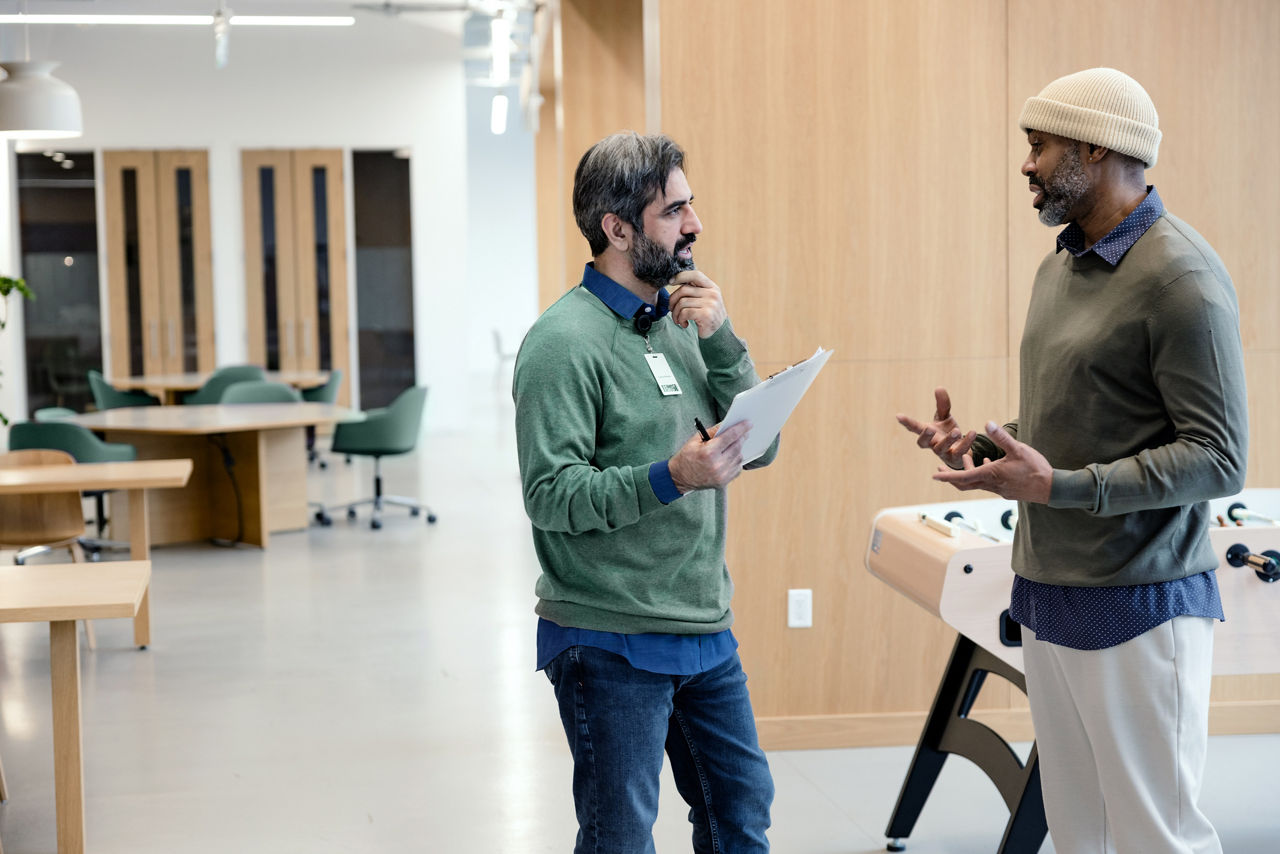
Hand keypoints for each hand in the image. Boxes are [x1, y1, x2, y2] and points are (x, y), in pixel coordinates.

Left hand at [668, 270, 726, 338]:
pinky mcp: (706, 314)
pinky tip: (684, 324)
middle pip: (684, 290)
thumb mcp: (704, 299)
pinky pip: (685, 313)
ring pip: (682, 303)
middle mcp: (713, 293)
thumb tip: (673, 280)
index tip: (670, 282)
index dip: (681, 276)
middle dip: (672, 300)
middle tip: (671, 309)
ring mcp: (711, 304)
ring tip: (678, 320)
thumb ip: (694, 290)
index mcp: (712, 287)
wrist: (719, 334)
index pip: (695, 275)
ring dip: (675, 313)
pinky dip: (680, 319)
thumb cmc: (706, 316)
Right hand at [668, 420, 750, 492]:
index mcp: (709, 452)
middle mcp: (717, 465)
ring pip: (739, 458)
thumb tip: (728, 424)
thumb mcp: (696, 440)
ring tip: (737, 444)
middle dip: (742, 438)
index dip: (741, 428)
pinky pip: (737, 468)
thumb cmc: (687, 456)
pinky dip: (736, 461)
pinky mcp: (723, 483)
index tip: (748, 423)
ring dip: (739, 449)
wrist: (679, 477)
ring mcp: (721, 476)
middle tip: (745, 432)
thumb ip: (713, 431)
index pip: (730, 437)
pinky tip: (731, 456)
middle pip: (737, 447)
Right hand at [896, 387, 977, 469]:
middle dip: (925, 436)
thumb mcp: (945, 417)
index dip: (906, 422)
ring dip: (948, 440)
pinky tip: (973, 432)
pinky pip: (960, 451)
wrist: (961, 451)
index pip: (914, 427)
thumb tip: (939, 388)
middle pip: (923, 442)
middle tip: (929, 428)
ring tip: (957, 431)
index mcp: (927, 433)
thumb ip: (942, 405)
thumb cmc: (948, 433)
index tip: (898, 416)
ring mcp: (943, 452)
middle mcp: (932, 444)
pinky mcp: (955, 458)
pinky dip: (967, 442)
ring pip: (941, 448)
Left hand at [932, 421, 1051, 503]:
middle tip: (939, 470)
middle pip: (965, 484)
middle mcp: (991, 484)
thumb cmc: (1036, 469)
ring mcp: (998, 489)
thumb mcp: (1018, 449)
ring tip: (966, 458)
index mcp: (991, 474)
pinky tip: (987, 462)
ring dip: (968, 472)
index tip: (934, 476)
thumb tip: (988, 423)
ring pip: (976, 482)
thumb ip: (1002, 437)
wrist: (1052, 488)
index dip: (947, 476)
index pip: (963, 477)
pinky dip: (981, 473)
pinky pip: (987, 483)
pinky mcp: (1006, 490)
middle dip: (951, 477)